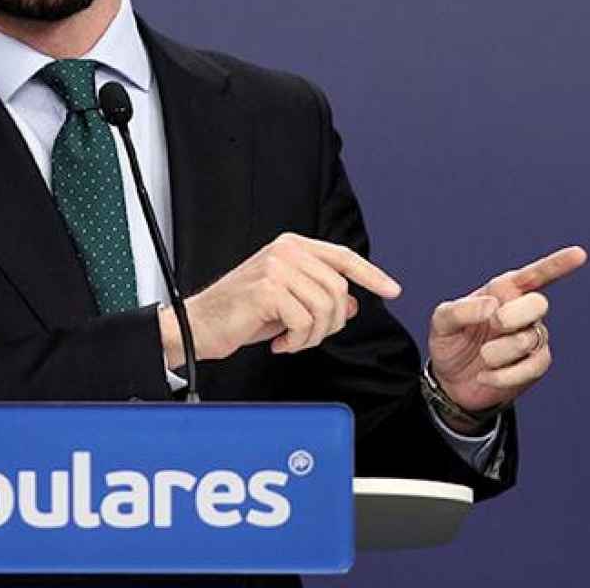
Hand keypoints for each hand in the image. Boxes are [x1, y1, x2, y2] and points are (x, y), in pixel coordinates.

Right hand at [157, 233, 400, 365]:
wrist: (196, 325)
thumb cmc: (239, 315)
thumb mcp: (287, 303)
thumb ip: (319, 297)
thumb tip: (352, 304)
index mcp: (291, 246)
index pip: (342, 257)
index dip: (371, 274)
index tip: (392, 289)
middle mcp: (285, 250)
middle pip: (338, 289)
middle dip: (331, 323)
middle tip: (307, 336)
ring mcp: (276, 267)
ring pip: (326, 307)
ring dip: (313, 335)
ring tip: (291, 340)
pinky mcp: (268, 289)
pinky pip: (305, 322)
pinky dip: (297, 341)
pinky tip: (279, 343)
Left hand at [427, 245, 585, 415]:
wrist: (452, 381)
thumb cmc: (450, 341)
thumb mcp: (442, 322)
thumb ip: (459, 310)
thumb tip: (492, 305)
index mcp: (503, 291)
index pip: (535, 275)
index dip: (557, 264)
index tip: (579, 254)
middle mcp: (523, 310)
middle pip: (538, 303)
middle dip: (514, 315)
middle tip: (493, 325)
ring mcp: (533, 337)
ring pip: (529, 339)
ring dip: (499, 351)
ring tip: (483, 357)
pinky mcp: (536, 364)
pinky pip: (533, 366)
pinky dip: (505, 374)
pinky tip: (486, 376)